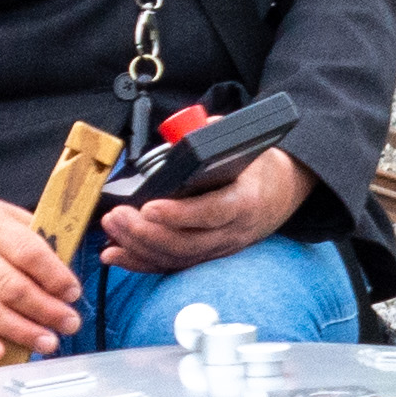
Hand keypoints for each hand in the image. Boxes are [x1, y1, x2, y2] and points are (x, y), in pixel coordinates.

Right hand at [0, 185, 80, 364]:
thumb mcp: (4, 212)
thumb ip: (34, 237)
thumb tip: (66, 268)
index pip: (27, 253)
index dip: (54, 275)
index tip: (73, 292)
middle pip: (11, 287)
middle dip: (46, 309)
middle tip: (70, 323)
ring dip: (22, 331)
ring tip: (48, 342)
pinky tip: (0, 354)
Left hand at [100, 144, 308, 275]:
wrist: (284, 192)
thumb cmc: (260, 167)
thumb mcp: (246, 144)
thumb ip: (214, 135)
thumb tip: (185, 131)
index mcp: (244, 201)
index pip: (210, 213)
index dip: (178, 215)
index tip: (149, 206)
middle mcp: (232, 232)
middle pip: (186, 244)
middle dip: (146, 234)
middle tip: (117, 216)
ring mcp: (220, 248)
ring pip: (176, 258)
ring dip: (138, 247)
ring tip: (111, 228)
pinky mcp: (207, 256)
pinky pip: (172, 266)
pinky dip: (141, 262)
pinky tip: (115, 253)